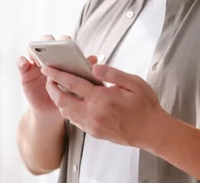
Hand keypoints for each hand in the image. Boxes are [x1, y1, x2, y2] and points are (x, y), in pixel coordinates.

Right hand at [17, 34, 97, 116]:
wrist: (52, 109)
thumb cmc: (67, 93)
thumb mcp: (76, 83)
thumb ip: (83, 69)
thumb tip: (94, 58)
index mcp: (62, 56)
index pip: (63, 42)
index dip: (65, 41)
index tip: (67, 42)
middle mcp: (48, 56)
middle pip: (47, 43)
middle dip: (49, 42)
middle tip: (52, 46)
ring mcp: (35, 62)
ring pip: (33, 51)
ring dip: (35, 51)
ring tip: (37, 56)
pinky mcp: (25, 71)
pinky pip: (21, 63)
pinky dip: (22, 61)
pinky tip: (25, 62)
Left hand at [42, 63, 166, 147]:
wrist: (151, 131)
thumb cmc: (145, 107)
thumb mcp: (133, 83)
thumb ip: (112, 74)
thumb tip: (94, 67)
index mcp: (102, 99)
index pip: (72, 84)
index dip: (57, 75)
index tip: (48, 68)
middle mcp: (93, 113)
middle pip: (62, 100)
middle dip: (52, 88)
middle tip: (49, 79)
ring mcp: (92, 125)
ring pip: (66, 112)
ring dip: (59, 100)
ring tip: (58, 89)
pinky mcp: (94, 132)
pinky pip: (75, 121)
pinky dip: (69, 110)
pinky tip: (73, 103)